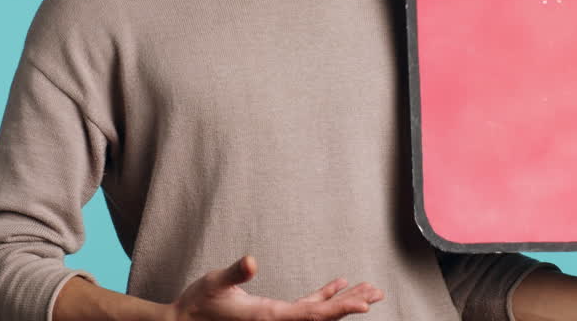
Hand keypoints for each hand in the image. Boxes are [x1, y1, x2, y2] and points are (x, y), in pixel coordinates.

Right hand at [169, 255, 384, 320]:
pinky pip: (306, 307)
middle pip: (322, 316)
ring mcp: (277, 319)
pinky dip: (323, 296)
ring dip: (343, 300)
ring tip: (369, 289)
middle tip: (378, 292)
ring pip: (318, 312)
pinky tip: (338, 284)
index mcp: (268, 317)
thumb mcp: (215, 282)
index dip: (339, 309)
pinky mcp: (273, 313)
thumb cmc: (198, 303)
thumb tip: (251, 261)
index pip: (312, 315)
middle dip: (351, 304)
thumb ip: (234, 273)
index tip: (364, 304)